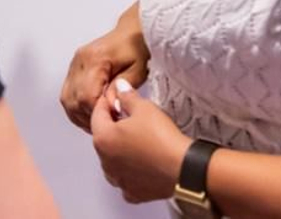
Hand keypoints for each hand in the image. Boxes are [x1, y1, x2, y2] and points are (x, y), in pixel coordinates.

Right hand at [60, 21, 151, 130]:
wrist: (133, 32)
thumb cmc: (138, 48)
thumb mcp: (138, 70)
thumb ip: (122, 89)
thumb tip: (110, 107)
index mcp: (95, 59)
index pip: (87, 95)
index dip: (97, 112)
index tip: (112, 120)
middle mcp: (80, 60)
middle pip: (73, 99)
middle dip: (88, 117)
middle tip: (106, 124)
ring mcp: (74, 64)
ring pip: (66, 99)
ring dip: (79, 115)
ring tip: (97, 122)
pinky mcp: (74, 68)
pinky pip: (67, 94)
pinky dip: (76, 107)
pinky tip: (90, 113)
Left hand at [90, 81, 189, 203]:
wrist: (184, 168)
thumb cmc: (162, 138)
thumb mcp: (144, 108)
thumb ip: (127, 96)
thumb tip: (119, 88)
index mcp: (103, 139)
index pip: (96, 115)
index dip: (105, 103)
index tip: (113, 98)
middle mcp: (105, 162)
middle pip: (103, 138)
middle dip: (112, 126)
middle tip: (127, 117)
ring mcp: (118, 180)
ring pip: (112, 160)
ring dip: (119, 150)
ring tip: (136, 140)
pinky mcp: (132, 193)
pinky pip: (125, 178)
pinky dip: (130, 171)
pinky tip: (142, 163)